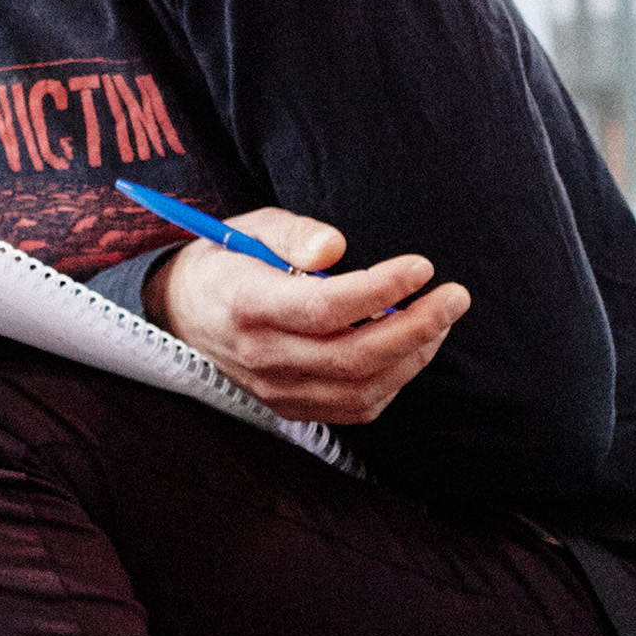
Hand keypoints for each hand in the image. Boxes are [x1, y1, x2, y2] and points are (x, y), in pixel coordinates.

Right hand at [142, 206, 468, 425]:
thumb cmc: (226, 262)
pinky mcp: (292, 407)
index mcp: (247, 305)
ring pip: (362, 388)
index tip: (422, 267)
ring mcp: (276, 389)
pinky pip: (356, 407)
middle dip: (418, 327)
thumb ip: (293, 233)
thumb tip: (336, 246)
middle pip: (354, 355)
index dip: (381, 289)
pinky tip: (409, 348)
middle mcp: (262, 356)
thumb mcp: (249, 227)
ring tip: (438, 319)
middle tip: (455, 296)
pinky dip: (393, 381)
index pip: (325, 307)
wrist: (181, 314)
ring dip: (413, 355)